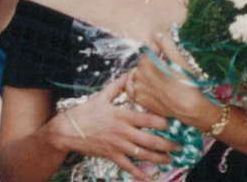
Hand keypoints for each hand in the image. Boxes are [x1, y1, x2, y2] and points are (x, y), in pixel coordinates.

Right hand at [58, 74, 174, 180]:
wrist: (67, 131)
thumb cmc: (86, 112)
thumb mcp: (102, 96)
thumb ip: (118, 85)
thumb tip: (131, 73)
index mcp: (122, 115)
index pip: (147, 119)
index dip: (163, 122)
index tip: (175, 124)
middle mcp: (123, 131)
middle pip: (149, 140)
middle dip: (166, 144)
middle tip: (179, 146)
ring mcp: (118, 145)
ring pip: (142, 154)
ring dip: (158, 158)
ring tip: (170, 159)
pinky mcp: (112, 156)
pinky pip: (128, 167)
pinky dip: (139, 173)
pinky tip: (149, 177)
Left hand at [128, 33, 218, 131]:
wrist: (188, 108)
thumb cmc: (186, 83)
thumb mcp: (179, 60)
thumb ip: (166, 45)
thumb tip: (157, 33)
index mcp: (147, 63)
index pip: (150, 50)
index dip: (159, 51)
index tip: (167, 55)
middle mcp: (139, 75)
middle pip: (144, 62)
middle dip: (153, 63)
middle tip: (166, 69)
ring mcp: (138, 88)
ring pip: (139, 74)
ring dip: (146, 73)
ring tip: (161, 79)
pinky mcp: (139, 100)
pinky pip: (133, 88)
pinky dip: (137, 85)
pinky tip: (147, 86)